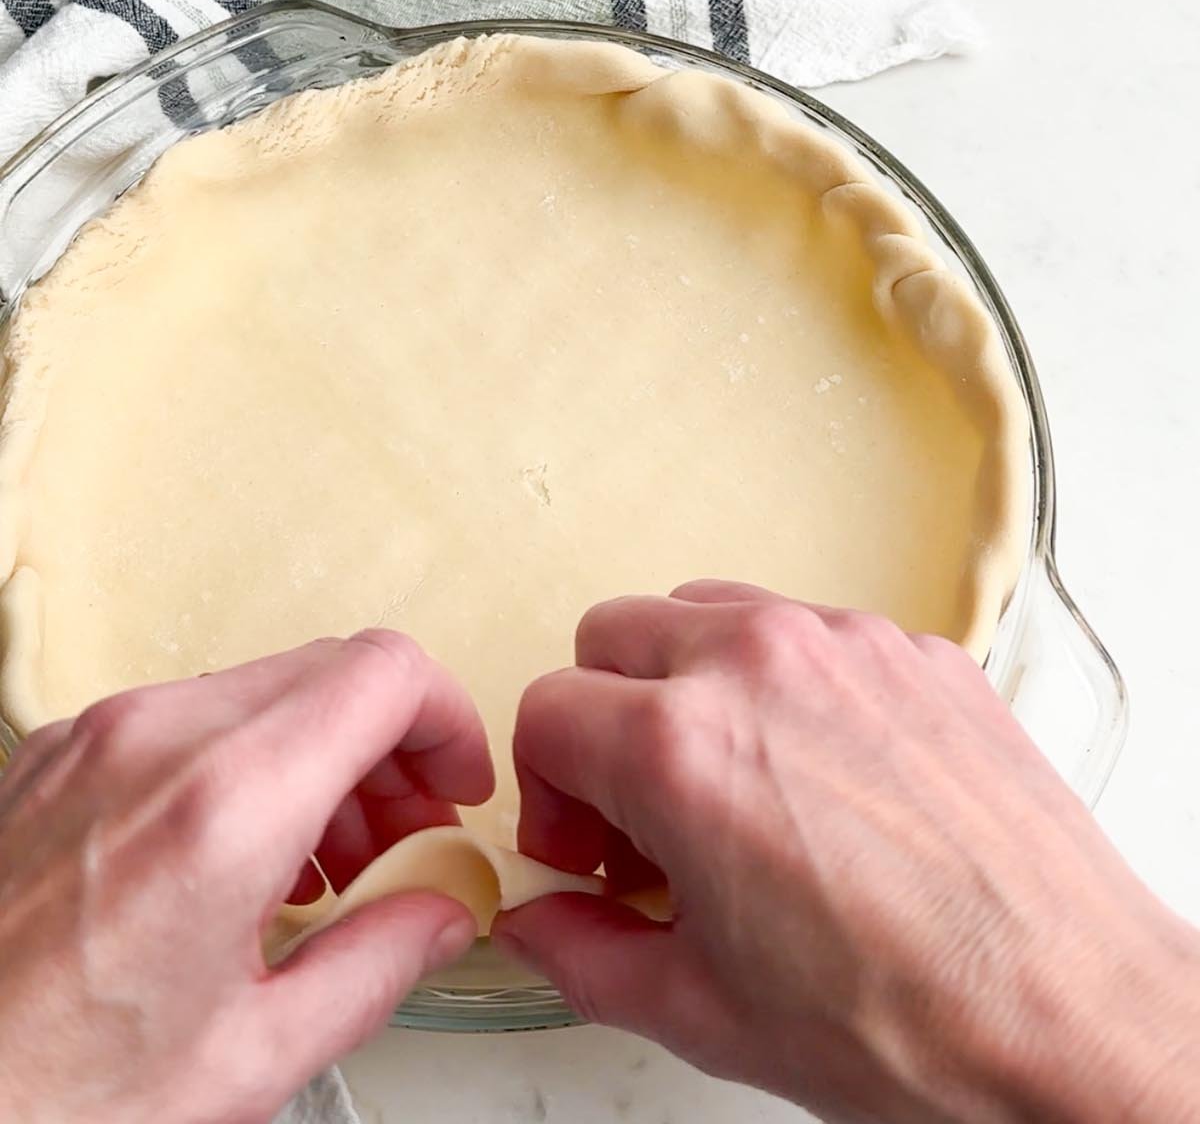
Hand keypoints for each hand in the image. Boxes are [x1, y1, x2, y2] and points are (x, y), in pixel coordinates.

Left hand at [0, 631, 492, 1123]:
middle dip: (392, 747)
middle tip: (406, 838)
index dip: (449, 720)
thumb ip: (375, 967)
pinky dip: (246, 760)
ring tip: (327, 867)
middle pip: (332, 671)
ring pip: (263, 687)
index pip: (385, 674)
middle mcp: (157, 738)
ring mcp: (97, 733)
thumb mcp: (248, 1058)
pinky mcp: (55, 750)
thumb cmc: (45, 1097)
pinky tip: (242, 860)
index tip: (455, 786)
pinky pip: (189, 714)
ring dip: (321, 754)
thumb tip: (438, 913)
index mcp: (224, 805)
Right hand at [494, 583, 1199, 1123]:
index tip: (585, 844)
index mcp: (682, 747)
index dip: (546, 790)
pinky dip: (788, 684)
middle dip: (602, 717)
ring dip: (688, 683)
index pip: (545, 710)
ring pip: (709, 611)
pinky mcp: (917, 649)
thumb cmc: (909, 1018)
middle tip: (640, 810)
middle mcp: (758, 663)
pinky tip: (828, 779)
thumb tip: (540, 922)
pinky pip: (810, 631)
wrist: (1073, 1011)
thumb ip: (583, 955)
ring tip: (731, 785)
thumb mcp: (706, 1012)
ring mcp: (846, 643)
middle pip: (614, 634)